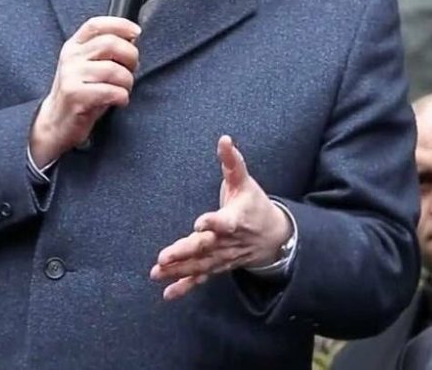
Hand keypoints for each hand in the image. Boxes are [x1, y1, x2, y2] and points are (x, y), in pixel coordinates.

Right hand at [29, 16, 140, 165]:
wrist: (56, 121)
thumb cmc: (80, 93)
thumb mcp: (87, 66)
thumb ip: (105, 51)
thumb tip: (131, 39)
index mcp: (74, 46)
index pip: (96, 25)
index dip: (120, 24)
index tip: (136, 32)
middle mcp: (70, 57)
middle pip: (110, 43)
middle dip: (131, 56)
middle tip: (132, 69)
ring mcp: (71, 76)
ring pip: (114, 70)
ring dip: (128, 81)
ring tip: (123, 89)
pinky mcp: (75, 96)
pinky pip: (111, 91)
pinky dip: (122, 97)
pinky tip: (119, 100)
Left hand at [150, 135, 291, 299]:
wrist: (275, 237)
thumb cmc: (254, 204)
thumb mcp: (245, 182)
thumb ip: (232, 162)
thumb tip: (224, 139)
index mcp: (236, 219)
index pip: (224, 222)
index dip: (213, 222)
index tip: (199, 223)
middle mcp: (228, 241)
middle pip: (206, 248)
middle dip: (185, 253)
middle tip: (163, 257)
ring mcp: (222, 257)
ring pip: (200, 266)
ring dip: (179, 271)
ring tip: (157, 272)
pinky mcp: (217, 267)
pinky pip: (201, 278)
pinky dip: (185, 287)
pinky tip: (167, 294)